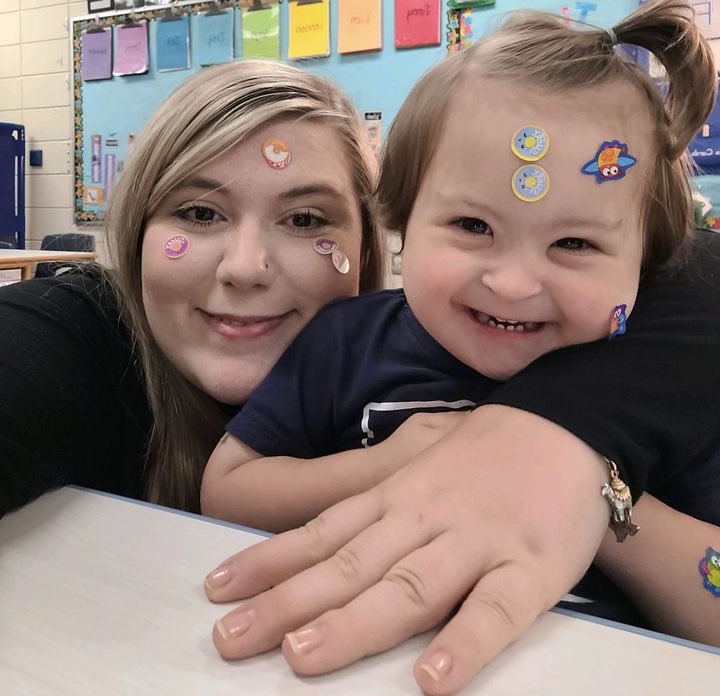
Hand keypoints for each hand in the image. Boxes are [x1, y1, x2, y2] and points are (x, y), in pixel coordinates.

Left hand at [204, 405, 607, 694]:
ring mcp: (476, 541)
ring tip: (302, 656)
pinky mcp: (531, 567)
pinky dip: (464, 645)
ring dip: (354, 623)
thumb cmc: (487, 450)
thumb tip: (324, 534)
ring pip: (408, 587)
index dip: (268, 562)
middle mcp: (424, 517)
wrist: (567, 423)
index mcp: (396, 495)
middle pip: (348, 566)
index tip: (218, 590)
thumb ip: (375, 497)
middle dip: (286, 604)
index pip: (322, 532)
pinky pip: (496, 610)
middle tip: (231, 639)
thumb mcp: (418, 460)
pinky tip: (432, 681)